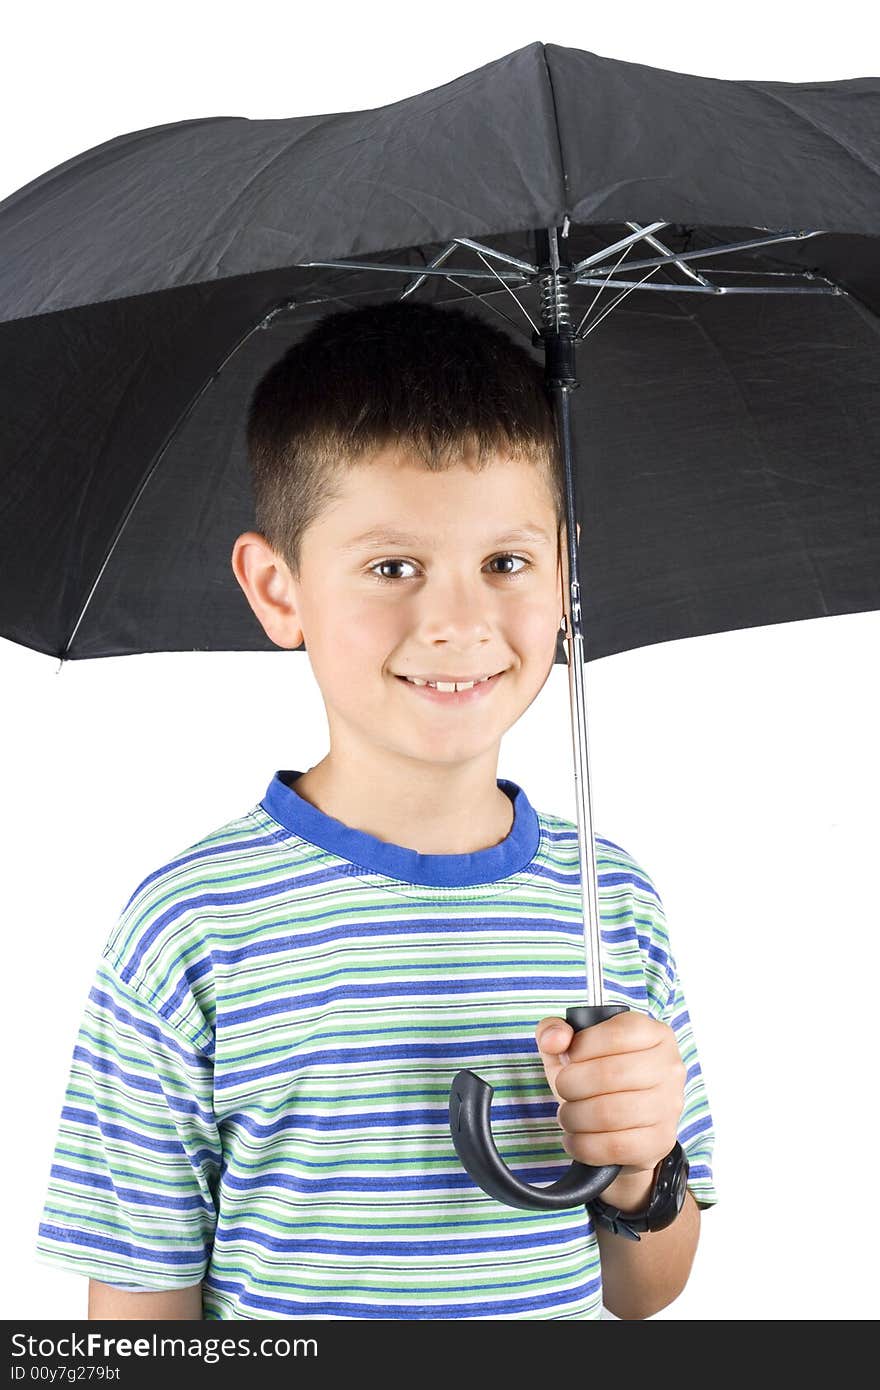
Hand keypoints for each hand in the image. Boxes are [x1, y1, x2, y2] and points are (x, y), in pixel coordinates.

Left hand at [535, 1011, 685, 1209]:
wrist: (621, 1122)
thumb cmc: (596, 1075)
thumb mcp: (572, 1046)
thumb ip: (554, 1030)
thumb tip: (554, 1040)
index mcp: (654, 1033)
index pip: (616, 1034)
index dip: (582, 1048)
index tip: (569, 1059)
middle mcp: (670, 1067)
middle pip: (610, 1074)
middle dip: (571, 1085)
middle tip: (563, 1090)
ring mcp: (669, 1106)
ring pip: (611, 1113)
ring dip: (575, 1116)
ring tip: (567, 1115)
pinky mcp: (661, 1141)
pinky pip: (616, 1146)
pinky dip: (584, 1145)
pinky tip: (575, 1139)